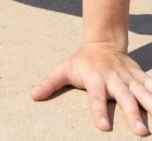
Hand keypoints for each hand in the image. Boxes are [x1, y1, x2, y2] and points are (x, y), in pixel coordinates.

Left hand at [32, 42, 151, 134]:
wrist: (102, 43)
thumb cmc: (81, 62)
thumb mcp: (63, 69)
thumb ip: (50, 82)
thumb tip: (33, 96)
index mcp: (95, 80)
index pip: (96, 98)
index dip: (99, 112)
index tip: (103, 127)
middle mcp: (114, 79)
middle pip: (124, 98)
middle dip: (133, 114)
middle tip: (140, 132)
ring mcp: (129, 78)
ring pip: (143, 93)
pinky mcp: (140, 76)